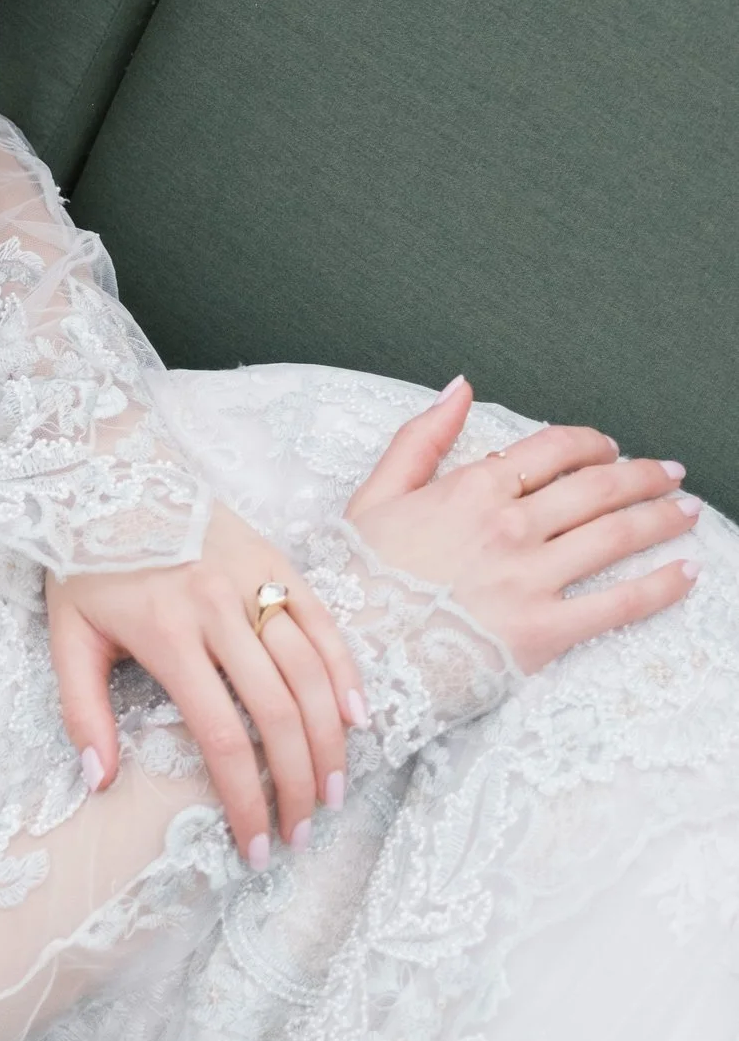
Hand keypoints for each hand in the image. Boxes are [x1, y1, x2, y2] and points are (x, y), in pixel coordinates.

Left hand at [49, 503, 365, 863]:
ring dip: (330, 740)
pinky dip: (346, 671)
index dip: (245, 799)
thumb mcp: (66, 633)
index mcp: (166, 633)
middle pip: (277, 712)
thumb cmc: (83, 557)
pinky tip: (357, 718)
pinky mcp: (276, 557)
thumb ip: (81, 709)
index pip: (221, 735)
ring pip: (310, 671)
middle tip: (302, 834)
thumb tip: (100, 781)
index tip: (256, 846)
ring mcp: (253, 578)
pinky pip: (324, 620)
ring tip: (334, 793)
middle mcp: (217, 607)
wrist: (107, 467)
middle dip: (297, 784)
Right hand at [346, 377, 698, 673]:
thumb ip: (422, 437)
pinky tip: (687, 574)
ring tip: (689, 513)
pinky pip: (619, 603)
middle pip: (598, 489)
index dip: (592, 444)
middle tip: (671, 475)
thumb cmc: (358, 578)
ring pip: (617, 536)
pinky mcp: (544, 630)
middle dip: (644, 477)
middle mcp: (511, 526)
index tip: (611, 449)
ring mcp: (531, 578)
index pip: (553, 450)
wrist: (352, 653)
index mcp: (472, 488)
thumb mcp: (375, 494)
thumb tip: (461, 388)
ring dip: (663, 519)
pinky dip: (661, 586)